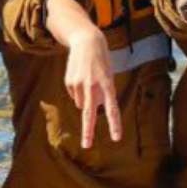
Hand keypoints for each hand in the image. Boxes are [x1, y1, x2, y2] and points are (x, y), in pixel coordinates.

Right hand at [65, 25, 121, 148]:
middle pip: (90, 113)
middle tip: (86, 146)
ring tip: (89, 80)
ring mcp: (79, 84)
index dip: (114, 124)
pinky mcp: (70, 82)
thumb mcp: (108, 75)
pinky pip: (74, 95)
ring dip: (85, 98)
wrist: (86, 41)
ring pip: (81, 104)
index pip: (112, 108)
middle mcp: (93, 86)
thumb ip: (103, 93)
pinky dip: (77, 90)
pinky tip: (81, 76)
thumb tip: (87, 109)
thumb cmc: (102, 61)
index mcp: (107, 84)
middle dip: (88, 131)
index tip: (116, 137)